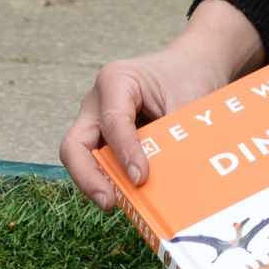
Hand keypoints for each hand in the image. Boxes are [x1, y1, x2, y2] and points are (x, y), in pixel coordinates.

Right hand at [59, 0, 264, 205]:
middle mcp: (98, 100)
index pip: (112, 122)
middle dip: (88, 176)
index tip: (141, 177)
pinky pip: (98, 163)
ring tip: (123, 203)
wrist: (193, 64)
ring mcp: (97, 120)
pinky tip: (130, 196)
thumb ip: (174, 137)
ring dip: (97, 182)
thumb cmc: (190, 77)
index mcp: (116, 80)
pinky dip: (109, 180)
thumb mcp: (188, 103)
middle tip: (110, 201)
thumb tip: (169, 182)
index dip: (125, 153)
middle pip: (75, 144)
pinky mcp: (104, 137)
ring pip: (80, 158)